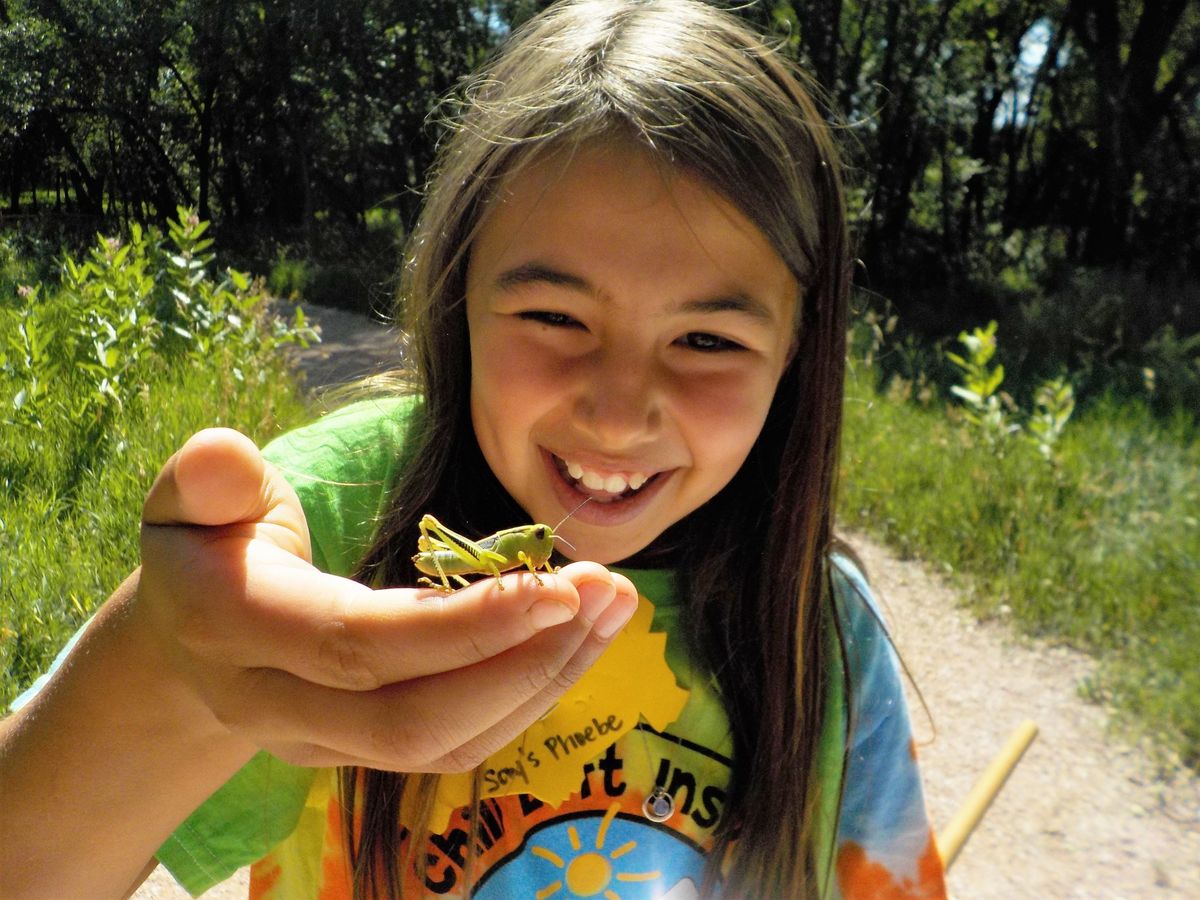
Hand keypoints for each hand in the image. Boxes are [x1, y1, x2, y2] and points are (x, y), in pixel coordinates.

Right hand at [137, 427, 637, 771]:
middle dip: (525, 662)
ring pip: (449, 744)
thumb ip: (205, 480)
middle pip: (415, 720)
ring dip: (546, 679)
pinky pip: (460, 744)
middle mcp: (280, 708)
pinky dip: (530, 694)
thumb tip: (226, 457)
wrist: (191, 650)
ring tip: (614, 605)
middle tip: (607, 588)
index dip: (460, 627)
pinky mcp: (369, 754)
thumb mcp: (189, 502)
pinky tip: (577, 636)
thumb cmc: (206, 552)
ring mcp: (326, 744)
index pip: (358, 646)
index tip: (555, 584)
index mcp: (237, 631)